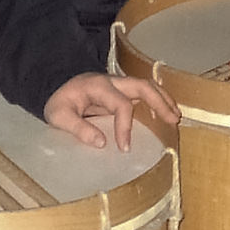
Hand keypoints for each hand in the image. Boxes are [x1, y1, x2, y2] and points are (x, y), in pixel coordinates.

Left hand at [42, 71, 177, 151]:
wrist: (53, 87)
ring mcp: (118, 84)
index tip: (125, 148)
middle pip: (142, 86)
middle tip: (172, 120)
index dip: (125, 127)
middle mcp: (112, 81)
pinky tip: (167, 112)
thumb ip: (78, 128)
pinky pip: (143, 92)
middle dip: (159, 102)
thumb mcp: (59, 116)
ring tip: (176, 116)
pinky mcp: (121, 90)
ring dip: (163, 99)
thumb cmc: (58, 102)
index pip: (120, 104)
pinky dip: (158, 99)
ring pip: (146, 85)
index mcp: (98, 86)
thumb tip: (102, 143)